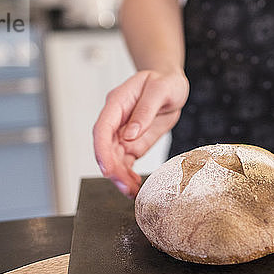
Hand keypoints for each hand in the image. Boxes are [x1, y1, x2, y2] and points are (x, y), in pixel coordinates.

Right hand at [93, 69, 188, 197]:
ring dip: (120, 177)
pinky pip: (125, 163)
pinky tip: (135, 187)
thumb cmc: (165, 82)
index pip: (102, 129)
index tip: (107, 168)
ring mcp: (123, 134)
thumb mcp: (161, 89)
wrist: (172, 86)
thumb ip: (146, 110)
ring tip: (132, 191)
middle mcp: (116, 121)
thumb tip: (131, 134)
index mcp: (117, 103)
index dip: (102, 150)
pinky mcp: (132, 144)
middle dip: (112, 170)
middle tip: (125, 186)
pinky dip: (128, 176)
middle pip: (106, 149)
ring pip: (114, 159)